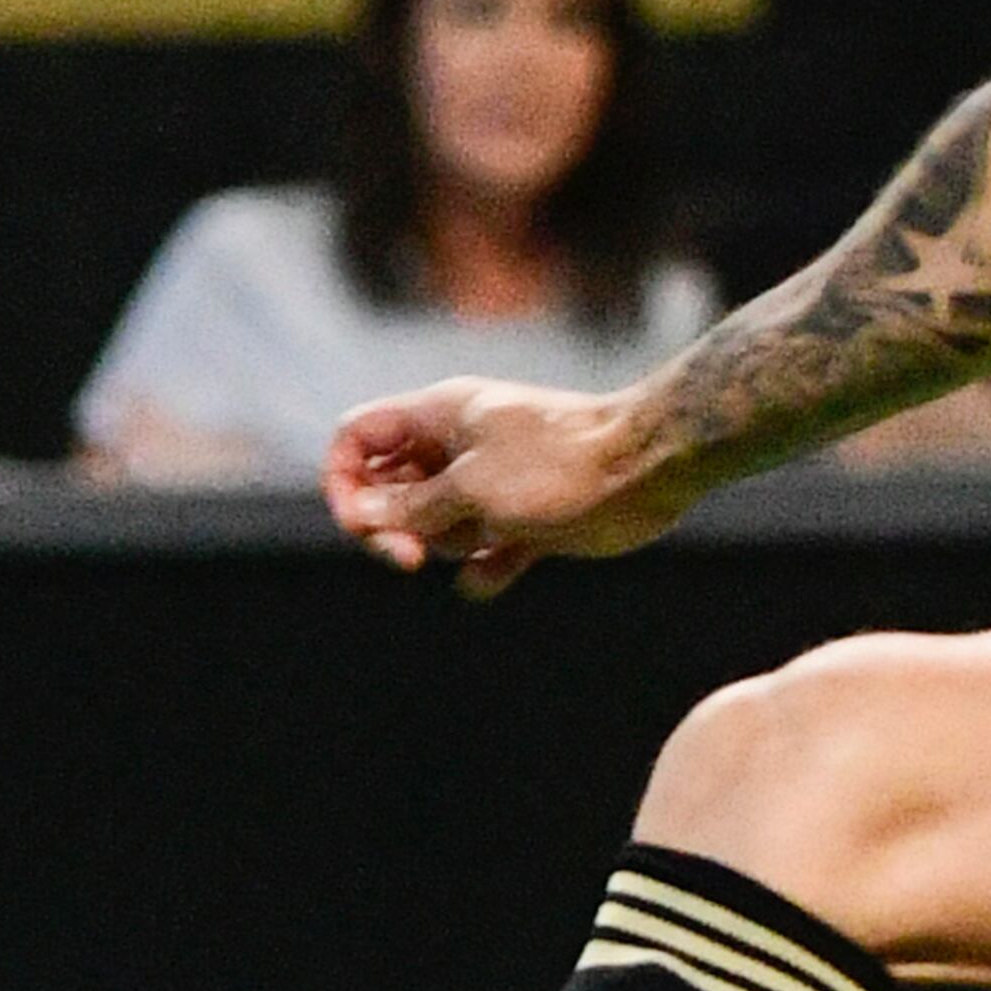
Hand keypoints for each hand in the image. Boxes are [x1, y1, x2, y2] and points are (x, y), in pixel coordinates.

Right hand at [322, 379, 672, 593]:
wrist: (646, 468)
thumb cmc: (559, 465)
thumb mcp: (473, 487)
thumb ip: (413, 506)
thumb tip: (360, 515)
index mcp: (437, 416)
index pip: (357, 438)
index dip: (344, 481)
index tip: (359, 525)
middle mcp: (458, 446)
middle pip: (389, 488)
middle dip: (391, 527)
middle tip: (411, 557)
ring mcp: (492, 483)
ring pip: (436, 526)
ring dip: (447, 545)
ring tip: (485, 539)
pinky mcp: (527, 521)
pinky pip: (485, 553)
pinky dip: (485, 569)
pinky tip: (499, 573)